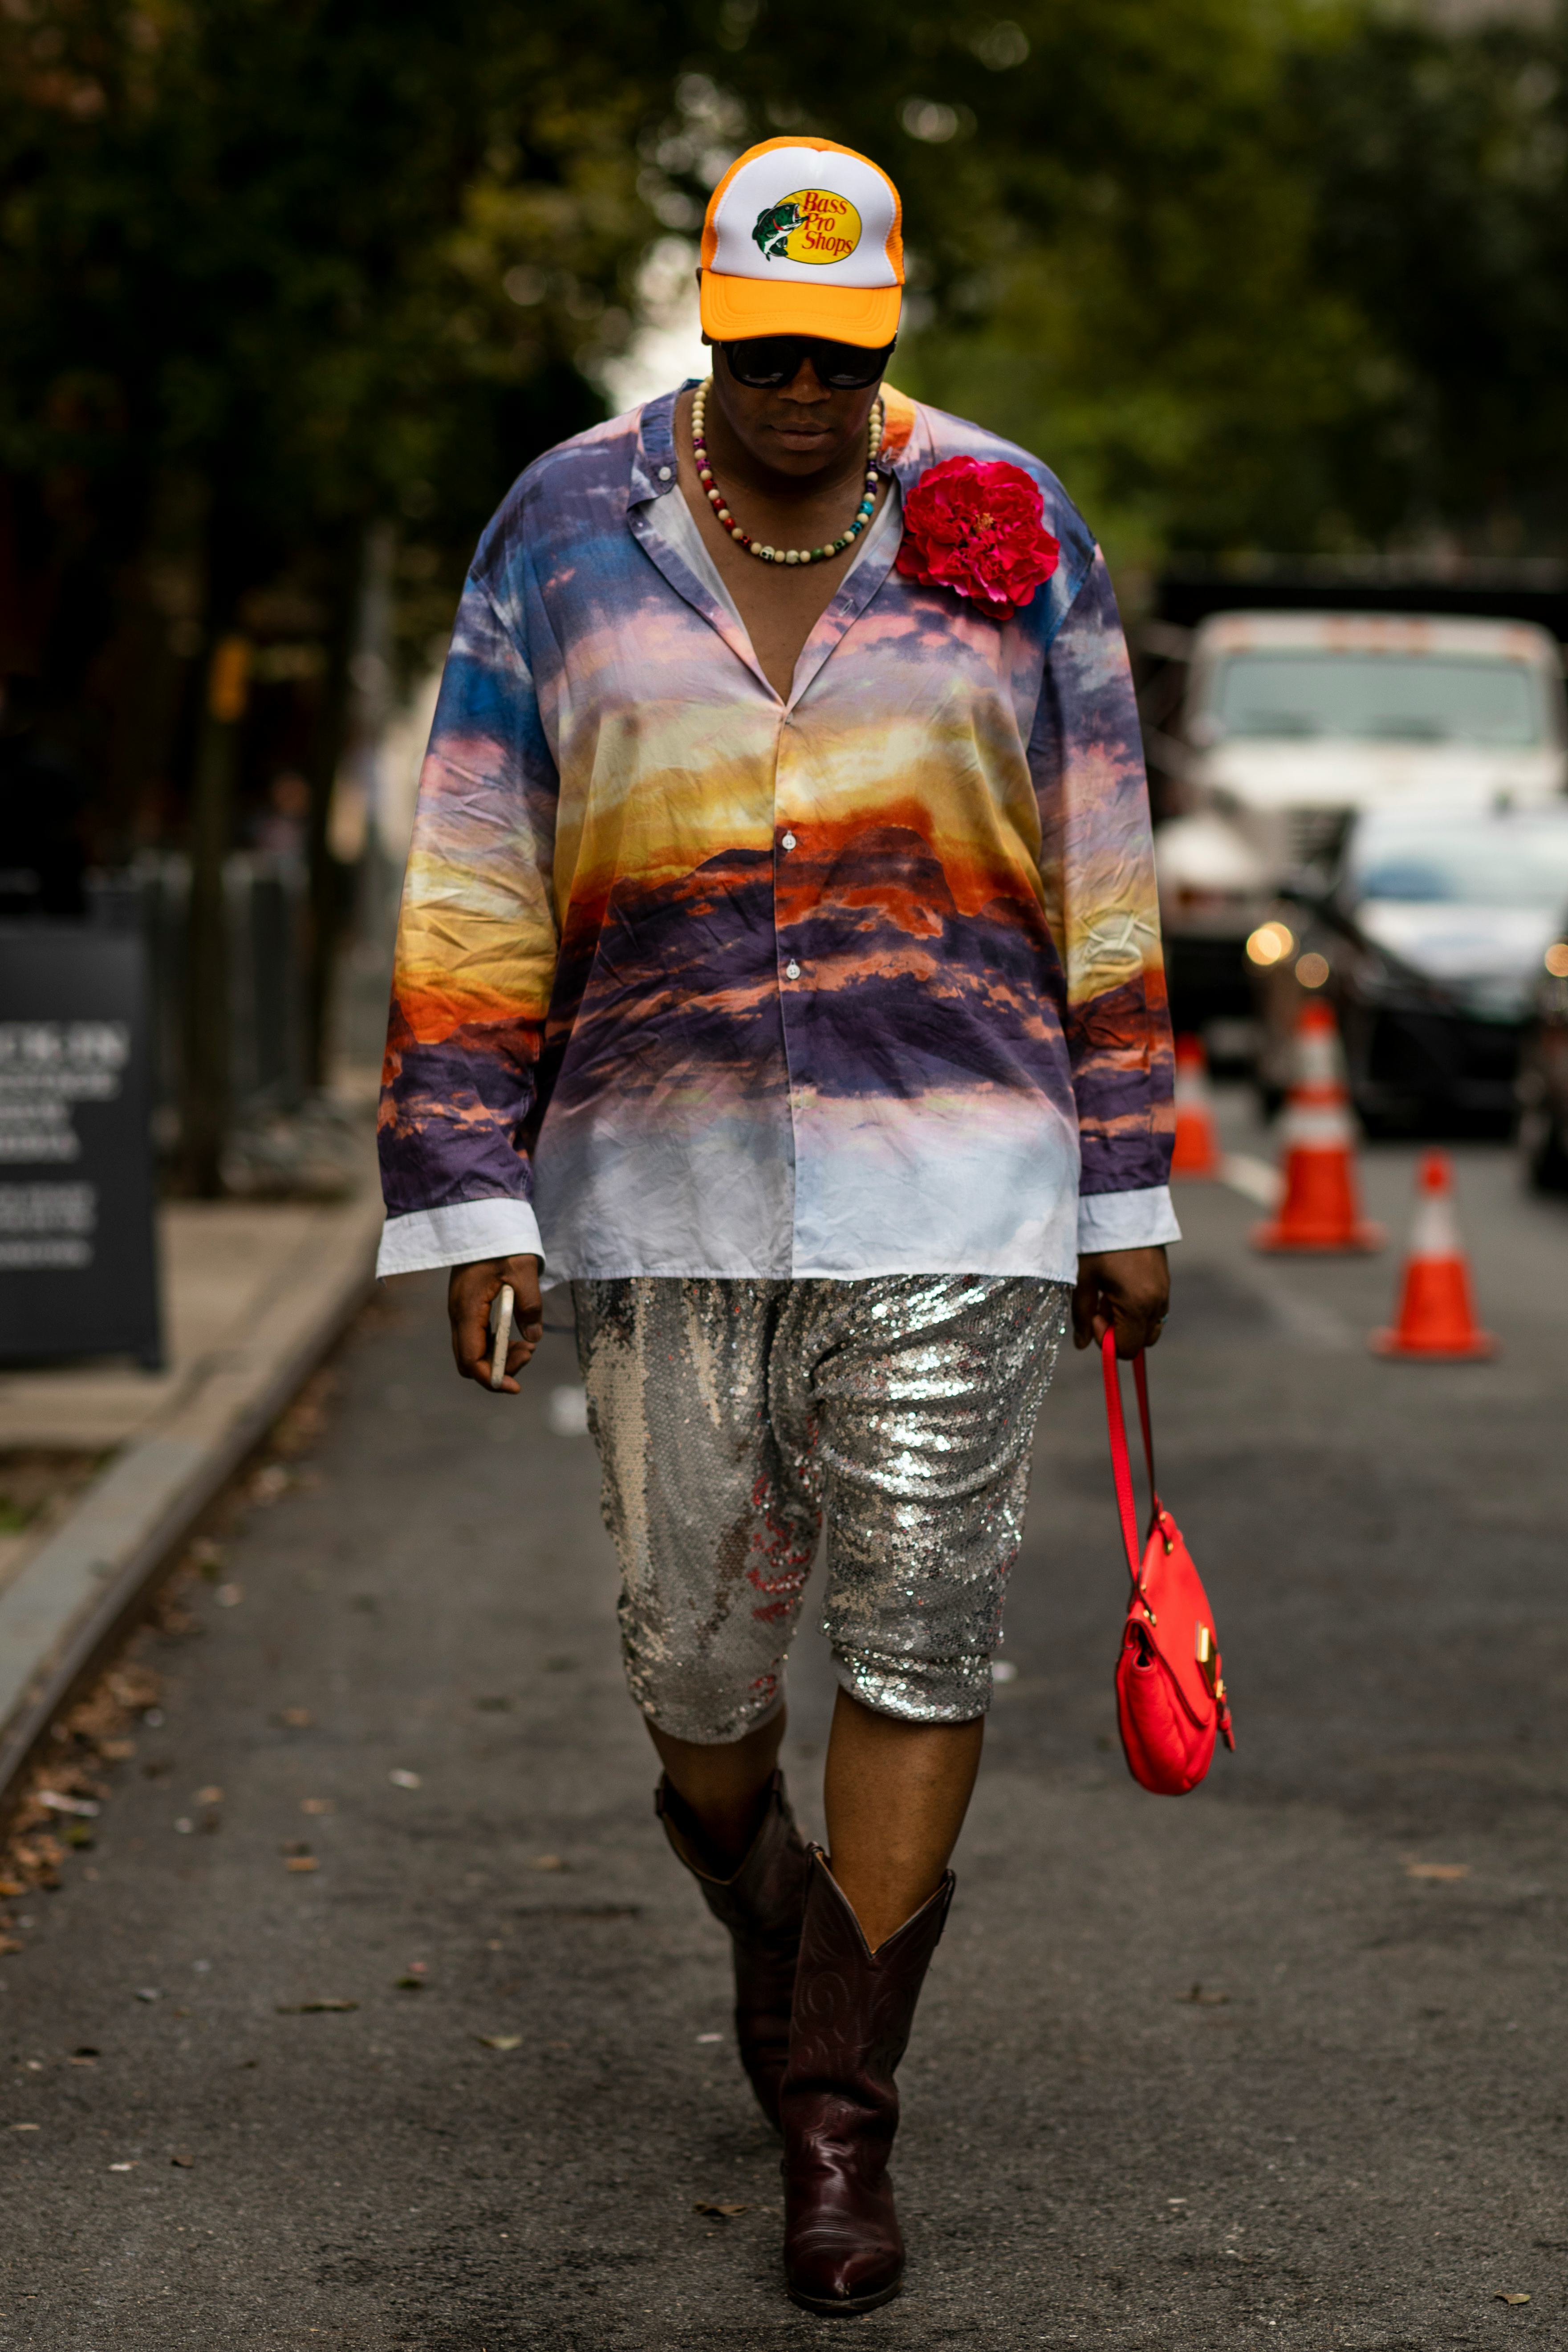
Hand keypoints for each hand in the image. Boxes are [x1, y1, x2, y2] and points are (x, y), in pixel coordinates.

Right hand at [447, 1254, 543, 1393]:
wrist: (483, 1221)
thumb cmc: (503, 1244)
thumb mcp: (524, 1272)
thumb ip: (529, 1306)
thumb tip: (533, 1338)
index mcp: (467, 1309)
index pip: (472, 1360)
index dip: (492, 1378)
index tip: (516, 1387)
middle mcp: (458, 1315)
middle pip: (470, 1362)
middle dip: (499, 1368)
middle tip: (529, 1353)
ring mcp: (461, 1312)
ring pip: (474, 1351)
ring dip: (500, 1356)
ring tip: (528, 1344)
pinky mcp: (468, 1308)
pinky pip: (477, 1338)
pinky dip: (496, 1344)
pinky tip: (517, 1336)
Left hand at [1072, 1246, 1168, 1357]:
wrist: (1123, 1208)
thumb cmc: (1098, 1244)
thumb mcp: (1083, 1280)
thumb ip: (1082, 1315)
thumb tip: (1081, 1344)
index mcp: (1136, 1306)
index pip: (1128, 1348)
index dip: (1107, 1341)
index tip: (1094, 1317)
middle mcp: (1156, 1303)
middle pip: (1143, 1341)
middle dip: (1121, 1333)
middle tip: (1101, 1308)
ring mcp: (1165, 1292)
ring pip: (1151, 1325)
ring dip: (1130, 1321)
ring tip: (1110, 1296)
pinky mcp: (1166, 1281)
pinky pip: (1156, 1309)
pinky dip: (1139, 1309)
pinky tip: (1121, 1287)